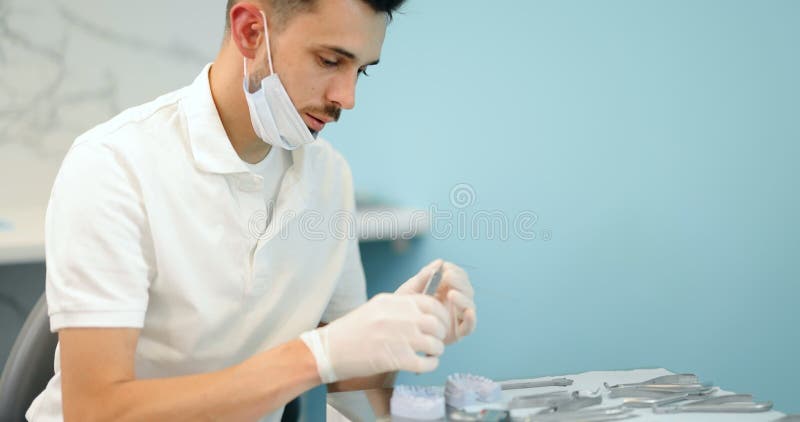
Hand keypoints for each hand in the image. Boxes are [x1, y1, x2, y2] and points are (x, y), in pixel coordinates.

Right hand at [300, 293, 448, 382]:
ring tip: (430, 354)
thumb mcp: (375, 308)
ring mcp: (398, 337)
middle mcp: (398, 317)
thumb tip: (423, 311)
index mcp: (393, 302)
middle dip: (440, 334)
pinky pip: (426, 363)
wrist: (329, 350)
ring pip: (434, 343)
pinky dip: (430, 365)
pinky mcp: (395, 359)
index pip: (430, 303)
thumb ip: (399, 307)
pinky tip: (424, 365)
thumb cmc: (351, 331)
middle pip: (436, 323)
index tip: (439, 323)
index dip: (440, 314)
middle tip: (435, 341)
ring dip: (436, 350)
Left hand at [395, 259, 476, 343]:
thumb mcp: (411, 289)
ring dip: (463, 298)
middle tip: (447, 277)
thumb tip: (440, 262)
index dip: (456, 271)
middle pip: (467, 290)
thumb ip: (424, 276)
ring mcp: (456, 317)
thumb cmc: (404, 307)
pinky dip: (471, 320)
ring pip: (469, 305)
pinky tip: (468, 312)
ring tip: (451, 293)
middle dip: (459, 282)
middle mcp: (455, 303)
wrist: (396, 329)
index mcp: (447, 290)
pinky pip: (469, 327)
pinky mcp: (457, 333)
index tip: (445, 267)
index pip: (460, 277)